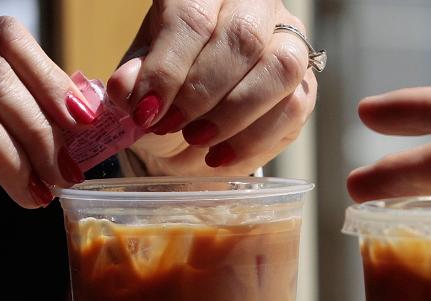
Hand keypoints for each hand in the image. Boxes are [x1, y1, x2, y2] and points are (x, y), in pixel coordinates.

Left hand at [106, 0, 317, 175]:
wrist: (192, 124)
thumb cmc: (166, 90)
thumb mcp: (140, 83)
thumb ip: (133, 81)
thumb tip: (126, 87)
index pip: (192, 17)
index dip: (168, 68)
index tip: (145, 111)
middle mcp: (253, 6)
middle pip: (242, 37)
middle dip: (201, 92)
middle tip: (171, 125)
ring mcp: (287, 41)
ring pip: (279, 67)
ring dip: (234, 113)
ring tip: (197, 140)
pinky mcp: (305, 82)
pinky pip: (294, 106)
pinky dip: (253, 139)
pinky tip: (220, 155)